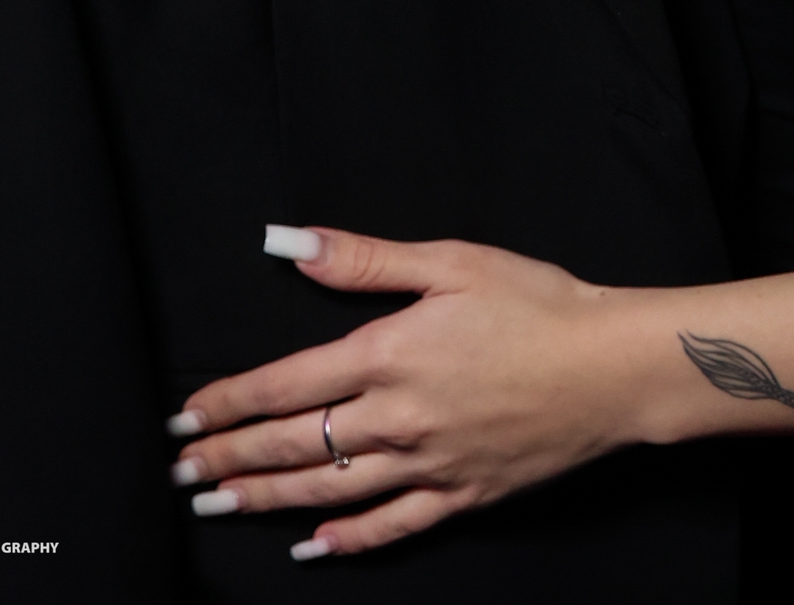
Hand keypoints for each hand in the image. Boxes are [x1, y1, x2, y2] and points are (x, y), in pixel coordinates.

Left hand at [169, 227, 649, 558]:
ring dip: (268, 501)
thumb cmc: (537, 302)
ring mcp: (429, 464)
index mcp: (389, 353)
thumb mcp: (450, 261)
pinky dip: (348, 542)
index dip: (230, 402)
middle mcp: (399, 418)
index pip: (287, 384)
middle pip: (296, 444)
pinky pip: (393, 527)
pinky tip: (313, 549)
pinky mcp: (463, 495)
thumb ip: (364, 258)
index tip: (187, 414)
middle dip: (231, 458)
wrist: (611, 365)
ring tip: (220, 506)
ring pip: (331, 491)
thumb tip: (289, 243)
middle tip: (182, 472)